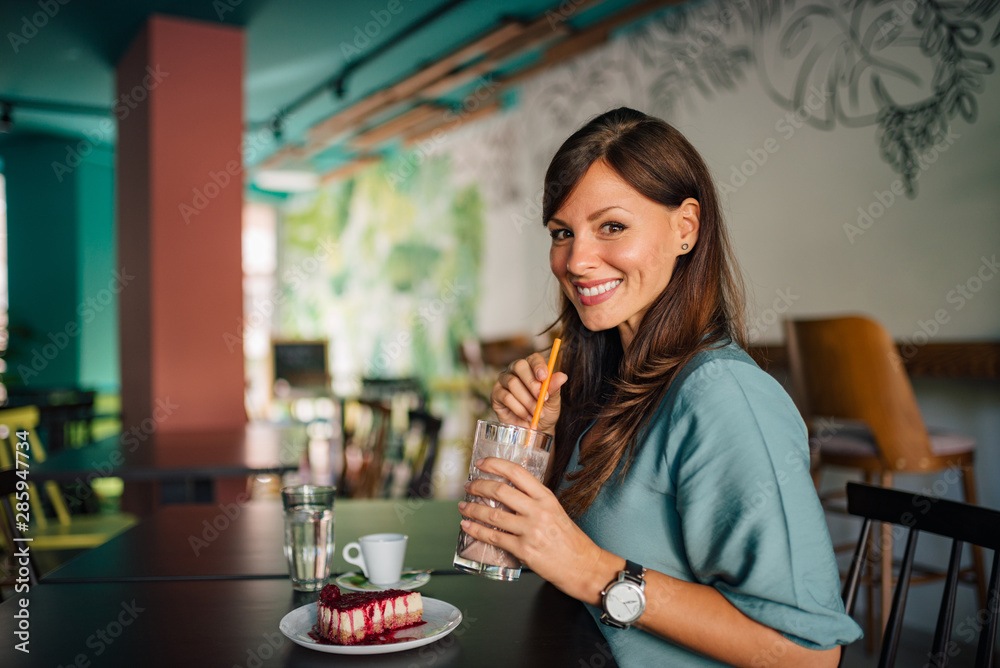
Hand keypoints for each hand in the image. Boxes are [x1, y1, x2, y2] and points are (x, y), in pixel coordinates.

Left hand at [458, 456, 613, 603]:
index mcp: (546, 497)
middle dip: (479, 486)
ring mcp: (530, 531)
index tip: (482, 463)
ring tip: (464, 506)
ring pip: (493, 515)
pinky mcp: (523, 549)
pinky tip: (468, 526)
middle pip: (500, 491)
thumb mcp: (555, 511)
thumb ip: (534, 501)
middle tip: (469, 485)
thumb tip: (508, 493)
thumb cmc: (570, 540)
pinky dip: (477, 531)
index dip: (496, 465)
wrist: (583, 566)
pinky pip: (494, 538)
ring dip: (473, 509)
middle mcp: (538, 511)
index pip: (517, 473)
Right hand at [490, 351, 567, 433]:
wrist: (535, 430)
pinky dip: (519, 409)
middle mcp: (515, 371)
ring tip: (537, 413)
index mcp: (531, 367)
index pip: (534, 358)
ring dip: (527, 401)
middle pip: (519, 366)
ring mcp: (503, 381)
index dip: (538, 365)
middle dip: (532, 383)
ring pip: (513, 383)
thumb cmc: (545, 411)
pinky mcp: (496, 394)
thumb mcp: (553, 401)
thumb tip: (563, 376)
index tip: (544, 377)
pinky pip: (506, 397)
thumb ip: (554, 388)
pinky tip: (527, 416)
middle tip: (542, 398)